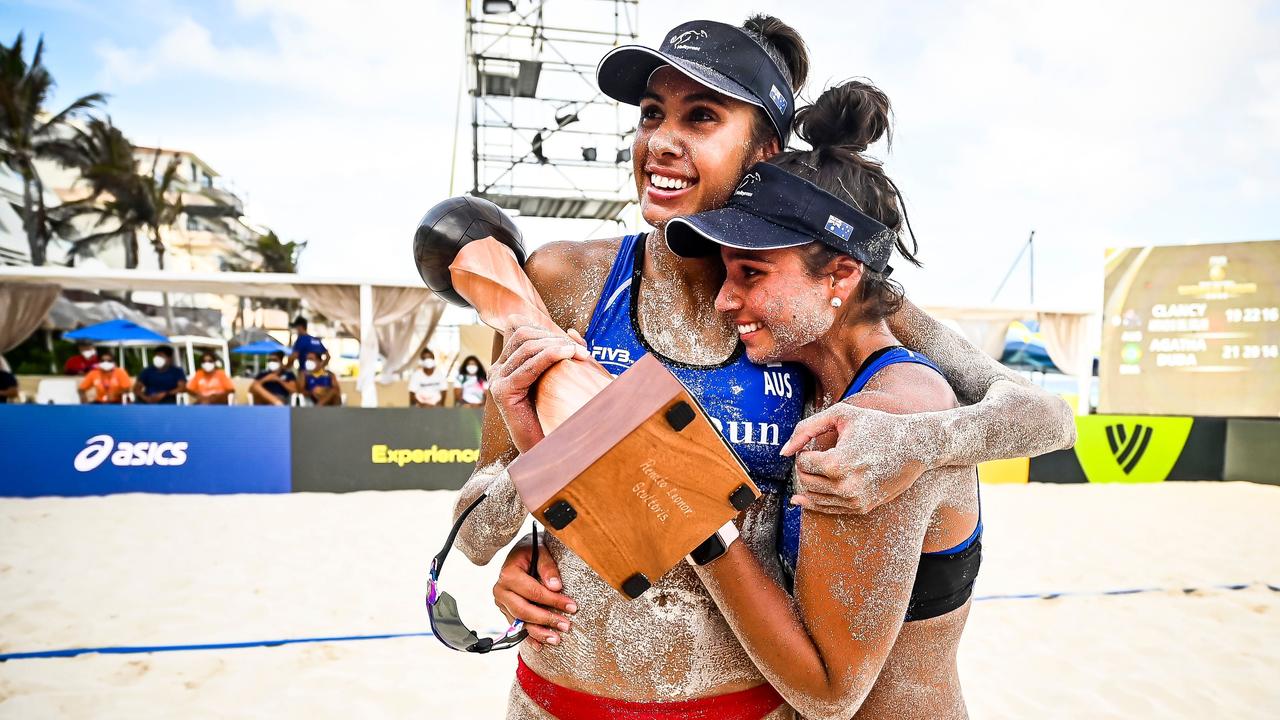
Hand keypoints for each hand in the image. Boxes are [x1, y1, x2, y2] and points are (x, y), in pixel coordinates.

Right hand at [489, 321, 588, 452]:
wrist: (547, 450)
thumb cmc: (555, 416)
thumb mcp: (561, 378)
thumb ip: (565, 353)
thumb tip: (570, 330)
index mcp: (508, 365)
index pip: (522, 329)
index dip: (547, 329)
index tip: (574, 343)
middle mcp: (498, 370)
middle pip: (524, 334)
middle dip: (554, 337)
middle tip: (582, 351)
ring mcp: (497, 380)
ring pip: (526, 346)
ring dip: (557, 345)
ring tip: (580, 354)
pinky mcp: (503, 392)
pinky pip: (528, 366)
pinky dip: (550, 355)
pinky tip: (568, 355)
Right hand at [493, 538, 575, 650]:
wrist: (520, 552)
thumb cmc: (531, 550)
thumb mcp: (541, 551)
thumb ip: (548, 568)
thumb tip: (555, 587)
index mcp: (509, 574)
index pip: (534, 592)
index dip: (554, 601)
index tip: (571, 607)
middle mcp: (501, 590)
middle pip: (524, 611)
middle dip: (546, 620)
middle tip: (565, 625)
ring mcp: (502, 602)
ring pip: (520, 622)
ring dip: (538, 632)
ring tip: (556, 639)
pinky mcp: (506, 610)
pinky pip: (517, 626)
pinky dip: (529, 636)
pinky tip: (539, 645)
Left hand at [781, 402, 932, 514]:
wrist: (915, 446)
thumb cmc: (877, 425)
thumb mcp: (841, 415)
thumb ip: (806, 428)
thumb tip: (783, 452)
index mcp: (837, 463)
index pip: (802, 463)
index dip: (804, 452)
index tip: (814, 445)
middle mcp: (845, 487)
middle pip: (805, 481)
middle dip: (804, 468)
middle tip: (813, 456)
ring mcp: (855, 500)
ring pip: (814, 498)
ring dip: (809, 483)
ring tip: (819, 468)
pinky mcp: (862, 508)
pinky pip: (828, 509)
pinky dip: (815, 501)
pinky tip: (804, 496)